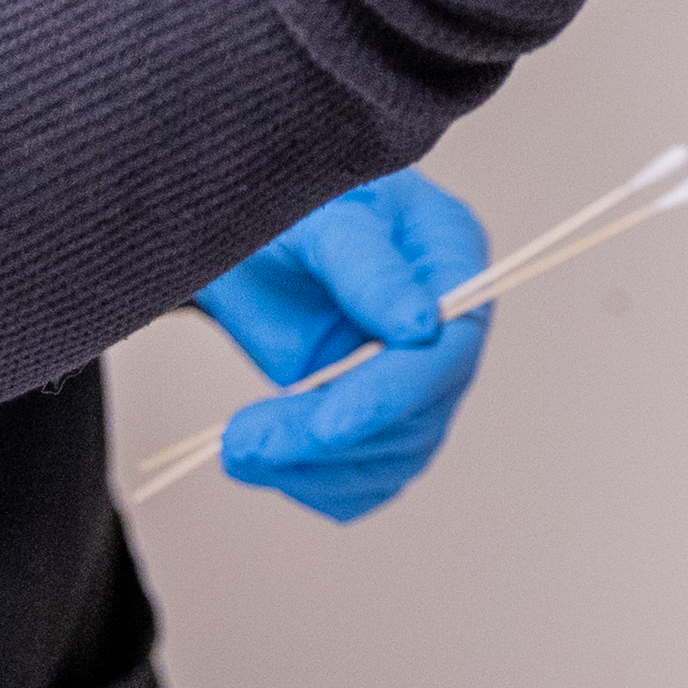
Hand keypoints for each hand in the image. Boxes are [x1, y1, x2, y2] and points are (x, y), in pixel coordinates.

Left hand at [198, 172, 491, 522]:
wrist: (242, 234)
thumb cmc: (287, 204)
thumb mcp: (318, 217)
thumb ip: (366, 267)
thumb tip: (422, 327)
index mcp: (449, 255)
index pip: (451, 346)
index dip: (396, 391)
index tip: (329, 422)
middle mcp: (446, 325)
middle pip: (419, 411)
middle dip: (330, 435)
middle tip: (242, 441)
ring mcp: (416, 378)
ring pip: (392, 456)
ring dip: (313, 466)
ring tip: (236, 447)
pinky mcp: (379, 421)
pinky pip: (364, 479)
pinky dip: (313, 483)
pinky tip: (262, 462)